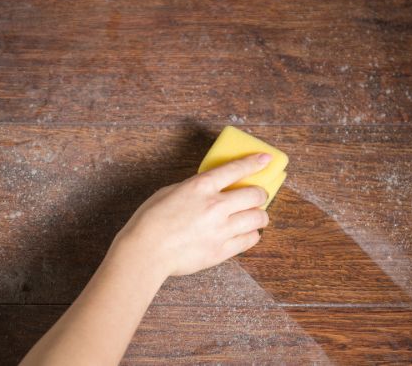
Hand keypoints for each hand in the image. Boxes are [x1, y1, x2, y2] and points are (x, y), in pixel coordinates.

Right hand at [110, 153, 271, 276]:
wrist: (145, 252)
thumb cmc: (150, 221)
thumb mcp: (170, 192)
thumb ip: (195, 189)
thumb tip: (210, 190)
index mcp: (201, 187)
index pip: (236, 169)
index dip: (254, 162)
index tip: (266, 159)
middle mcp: (215, 206)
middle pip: (255, 195)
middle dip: (260, 194)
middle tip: (257, 196)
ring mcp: (221, 229)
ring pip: (258, 218)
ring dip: (259, 216)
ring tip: (255, 217)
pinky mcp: (221, 250)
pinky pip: (249, 240)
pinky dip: (251, 234)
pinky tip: (245, 233)